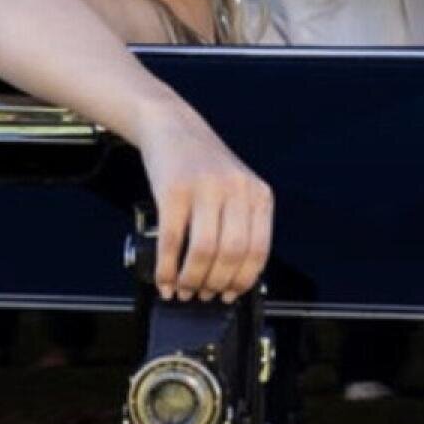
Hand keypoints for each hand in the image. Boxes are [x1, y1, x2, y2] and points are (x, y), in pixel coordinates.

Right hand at [134, 108, 273, 301]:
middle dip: (216, 283)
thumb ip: (240, 224)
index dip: (244, 280)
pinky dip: (167, 267)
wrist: (173, 128)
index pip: (259, 250)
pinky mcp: (174, 190)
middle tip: (202, 295)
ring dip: (191, 279)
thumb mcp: (236, 189)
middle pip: (232, 254)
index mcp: (259, 194)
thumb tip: (231, 276)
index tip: (231, 295)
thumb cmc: (204, 167)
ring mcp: (206, 189)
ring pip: (204, 251)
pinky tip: (164, 279)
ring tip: (183, 290)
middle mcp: (237, 190)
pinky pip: (172, 240)